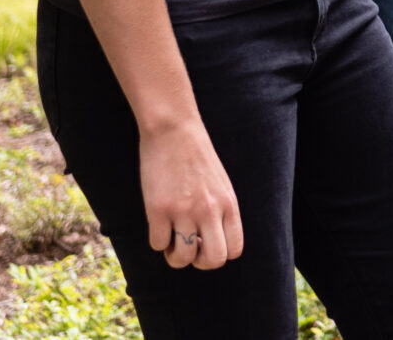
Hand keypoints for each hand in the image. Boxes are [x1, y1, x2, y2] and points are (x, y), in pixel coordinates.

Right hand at [139, 116, 242, 270]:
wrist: (174, 129)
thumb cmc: (197, 154)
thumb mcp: (221, 182)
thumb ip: (222, 210)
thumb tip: (211, 241)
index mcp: (228, 203)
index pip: (234, 250)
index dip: (219, 254)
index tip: (207, 242)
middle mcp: (209, 210)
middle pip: (213, 261)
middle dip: (199, 262)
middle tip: (190, 247)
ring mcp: (184, 211)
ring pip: (183, 258)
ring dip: (175, 255)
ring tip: (172, 239)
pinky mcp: (158, 209)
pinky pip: (158, 245)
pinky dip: (158, 241)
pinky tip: (158, 226)